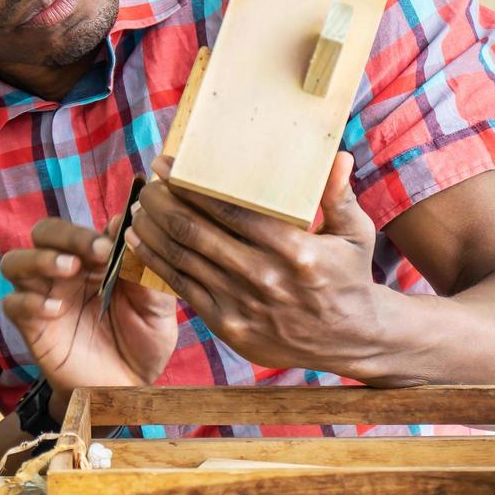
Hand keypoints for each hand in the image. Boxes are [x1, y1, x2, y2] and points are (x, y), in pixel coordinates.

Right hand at [0, 215, 177, 399]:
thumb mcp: (157, 307)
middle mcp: (67, 273)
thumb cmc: (144, 342)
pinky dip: (29, 301)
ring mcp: (46, 297)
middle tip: (94, 251)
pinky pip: (13, 304)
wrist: (128, 390)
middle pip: (44, 233)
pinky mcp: (32, 327)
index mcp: (96, 260)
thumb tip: (129, 223)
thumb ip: (145, 269)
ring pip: (16, 261)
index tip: (113, 243)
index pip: (83, 229)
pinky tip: (55, 309)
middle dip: (66, 235)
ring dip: (40, 259)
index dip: (94, 230)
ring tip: (70, 270)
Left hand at [128, 152, 388, 377]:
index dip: (191, 185)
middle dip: (164, 201)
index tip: (168, 164)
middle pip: (196, 231)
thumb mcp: (355, 232)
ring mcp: (243, 304)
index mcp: (294, 249)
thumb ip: (339, 194)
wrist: (350, 338)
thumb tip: (337, 156)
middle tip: (150, 181)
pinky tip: (139, 240)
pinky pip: (182, 288)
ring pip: (182, 258)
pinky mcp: (229, 326)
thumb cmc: (350, 276)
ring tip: (140, 206)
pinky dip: (155, 261)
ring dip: (153, 229)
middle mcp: (265, 277)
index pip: (229, 210)